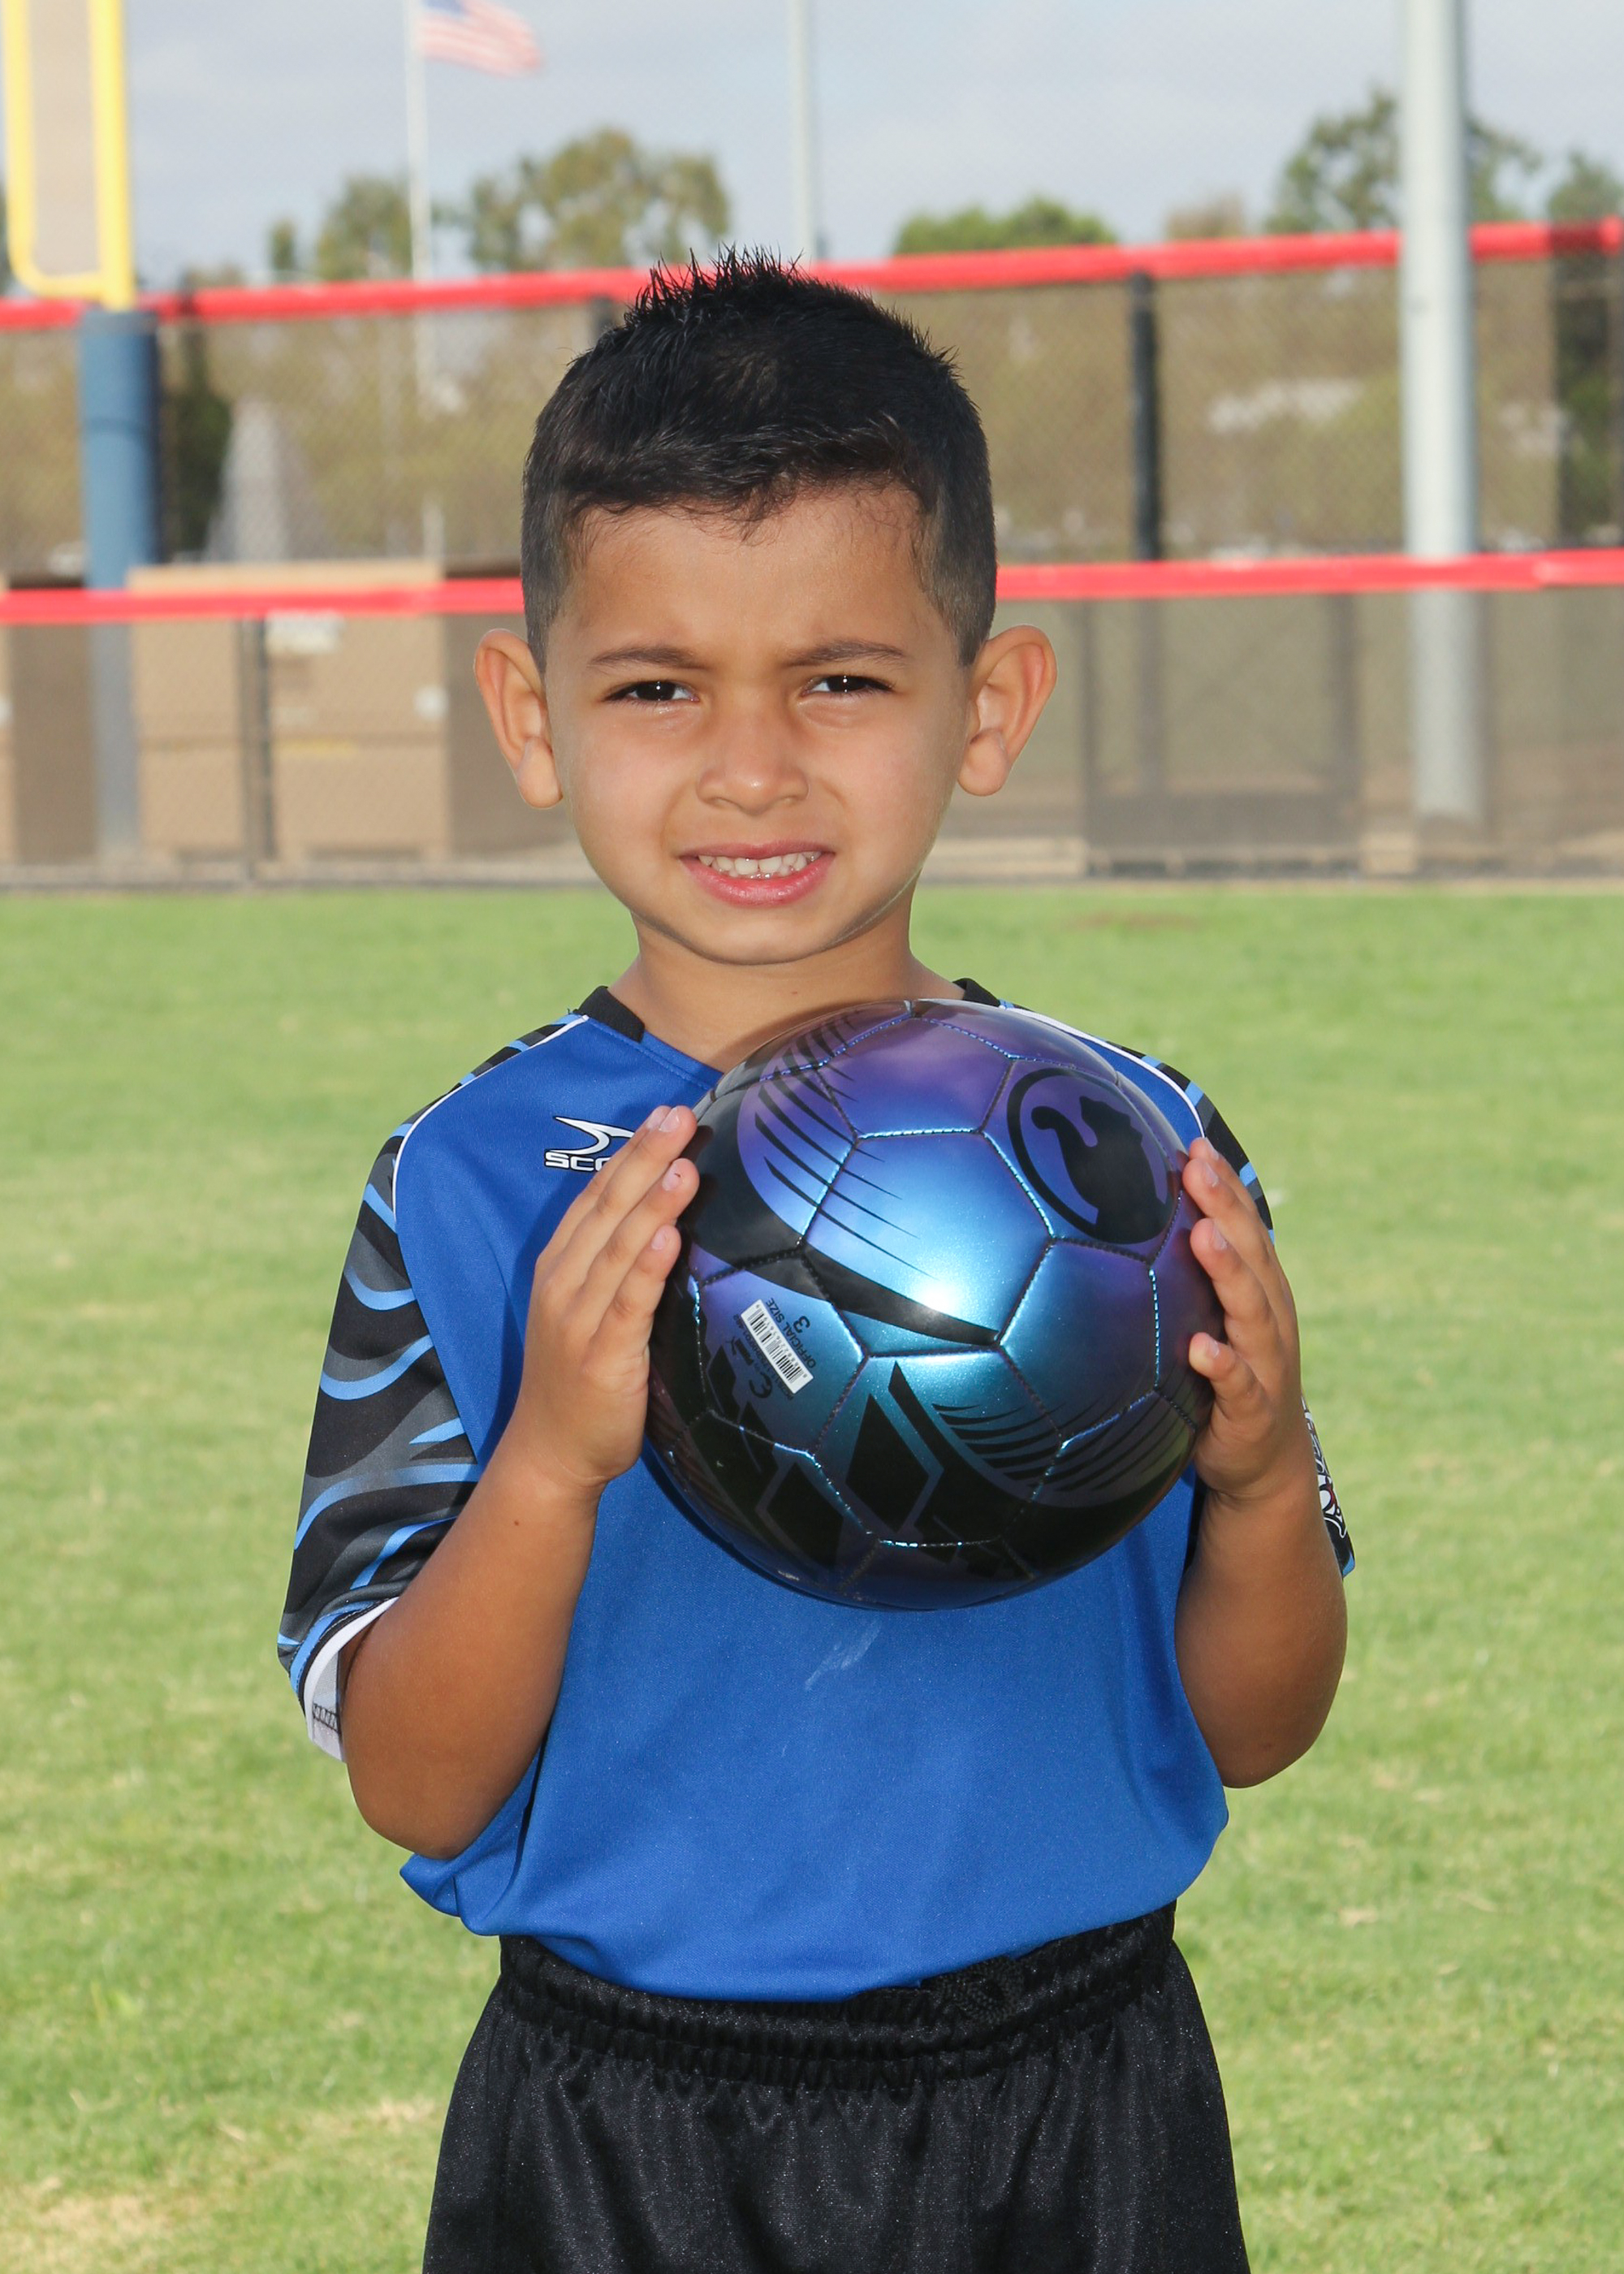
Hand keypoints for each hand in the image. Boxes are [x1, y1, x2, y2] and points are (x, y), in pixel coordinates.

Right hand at [506, 1103, 697, 1501]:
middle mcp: (565, 1284)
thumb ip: (622, 1267)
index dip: (631, 1153)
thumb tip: (673, 1222)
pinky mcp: (603, 1357)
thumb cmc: (581, 1381)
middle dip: (645, 1159)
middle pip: (608, 1210)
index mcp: (561, 1267)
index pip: (596, 1197)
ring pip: (620, 1249)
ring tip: (684, 1163)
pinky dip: (649, 1267)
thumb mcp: (592, 1310)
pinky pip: (629, 1304)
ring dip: (653, 1203)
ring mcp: (580, 1320)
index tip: (666, 1113)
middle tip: (680, 1116)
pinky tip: (671, 1237)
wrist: (551, 1455)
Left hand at [1182, 1137, 1314, 1510]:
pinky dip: (1224, 1365)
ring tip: (1205, 1236)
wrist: (1263, 1463)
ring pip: (1253, 1312)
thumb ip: (1182, 1280)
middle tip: (1198, 1167)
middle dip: (1226, 1208)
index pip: (1244, 1229)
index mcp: (1259, 1292)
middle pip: (1251, 1254)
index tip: (1195, 1144)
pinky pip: (1240, 1385)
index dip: (1223, 1186)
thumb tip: (1119, 1230)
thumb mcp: (1208, 1322)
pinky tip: (1202, 1348)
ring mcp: (1267, 1364)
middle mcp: (1269, 1319)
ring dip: (1230, 1272)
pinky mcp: (1254, 1411)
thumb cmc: (1225, 1379)